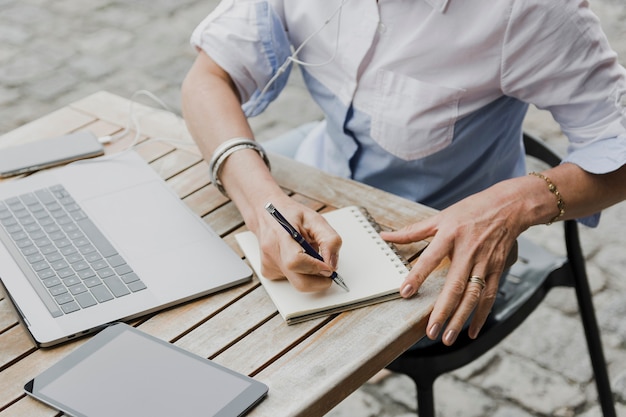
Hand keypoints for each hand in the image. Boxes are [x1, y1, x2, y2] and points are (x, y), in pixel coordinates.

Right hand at [254, 196, 342, 291]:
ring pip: (298, 282)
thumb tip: (333, 264)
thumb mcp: (315, 219)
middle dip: (320, 281)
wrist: (265, 214)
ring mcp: (269, 265)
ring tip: (309, 255)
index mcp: (281, 235)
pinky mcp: (269, 273)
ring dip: (311, 274)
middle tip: (328, 270)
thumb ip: (329, 240)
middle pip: (300, 282)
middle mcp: (272, 253)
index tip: (328, 267)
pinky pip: (292, 279)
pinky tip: (298, 257)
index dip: (316, 268)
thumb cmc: (289, 215)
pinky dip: (301, 272)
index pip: (296, 261)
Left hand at [381, 185, 524, 345]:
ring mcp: (484, 262)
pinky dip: (481, 315)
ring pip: (472, 295)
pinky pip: (488, 296)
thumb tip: (385, 236)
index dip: (417, 276)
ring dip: (460, 319)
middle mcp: (468, 251)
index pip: (430, 258)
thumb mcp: (440, 217)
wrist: (509, 207)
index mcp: (450, 235)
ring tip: (448, 337)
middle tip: (431, 331)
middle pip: (455, 285)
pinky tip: (472, 332)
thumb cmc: (471, 210)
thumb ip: (412, 231)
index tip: (405, 293)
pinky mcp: (496, 270)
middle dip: (442, 311)